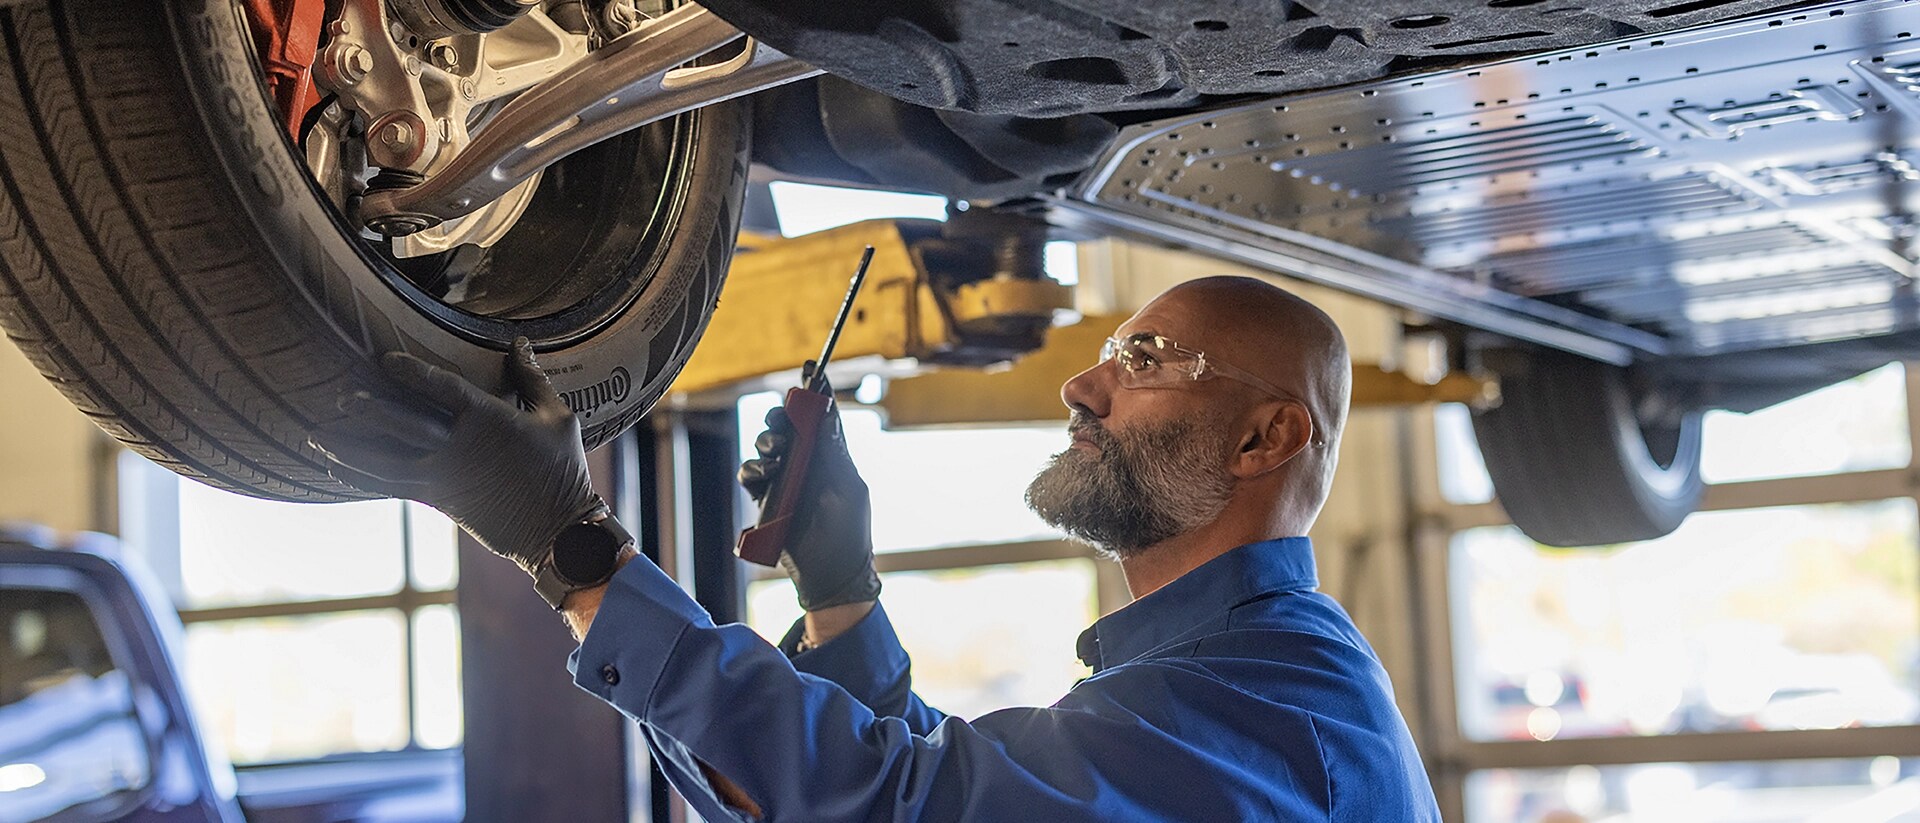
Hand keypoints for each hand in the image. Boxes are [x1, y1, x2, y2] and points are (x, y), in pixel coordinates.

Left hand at [308, 338, 601, 575]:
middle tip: (340, 396)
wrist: (558, 530)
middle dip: (370, 409)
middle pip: (404, 424)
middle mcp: (459, 448)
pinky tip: (337, 468)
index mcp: (489, 420)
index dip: (414, 373)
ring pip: (387, 461)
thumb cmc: (563, 470)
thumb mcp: (558, 417)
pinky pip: (392, 486)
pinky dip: (362, 476)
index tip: (385, 359)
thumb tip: (520, 343)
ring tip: (317, 437)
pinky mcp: (440, 501)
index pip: (444, 388)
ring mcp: (445, 478)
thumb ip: (532, 379)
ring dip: (350, 449)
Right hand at [738, 375, 879, 610]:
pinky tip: (765, 474)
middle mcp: (807, 463)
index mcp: (833, 456)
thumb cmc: (849, 531)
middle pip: (788, 426)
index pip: (822, 417)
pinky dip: (753, 469)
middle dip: (781, 417)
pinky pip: (751, 474)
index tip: (812, 367)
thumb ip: (834, 451)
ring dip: (768, 443)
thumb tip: (827, 412)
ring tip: (778, 456)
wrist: (830, 574)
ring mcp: (785, 480)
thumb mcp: (848, 488)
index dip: (816, 391)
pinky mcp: (766, 499)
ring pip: (766, 446)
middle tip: (783, 422)